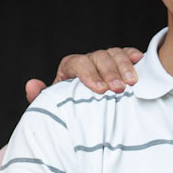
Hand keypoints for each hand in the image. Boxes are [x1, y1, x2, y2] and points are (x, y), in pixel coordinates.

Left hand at [24, 47, 143, 102]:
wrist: (85, 118)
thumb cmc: (68, 111)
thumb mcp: (54, 107)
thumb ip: (41, 98)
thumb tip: (31, 84)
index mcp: (70, 68)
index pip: (77, 63)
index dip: (88, 74)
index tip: (98, 90)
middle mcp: (89, 61)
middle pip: (99, 57)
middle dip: (109, 72)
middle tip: (118, 89)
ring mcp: (106, 61)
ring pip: (114, 54)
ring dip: (124, 67)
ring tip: (132, 83)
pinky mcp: (121, 64)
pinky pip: (127, 54)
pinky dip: (133, 55)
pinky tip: (141, 60)